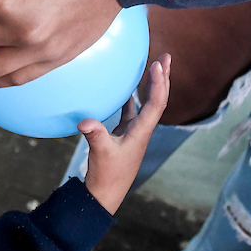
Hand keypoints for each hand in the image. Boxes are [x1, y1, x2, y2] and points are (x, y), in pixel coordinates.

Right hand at [82, 54, 170, 214]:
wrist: (105, 194)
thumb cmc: (106, 175)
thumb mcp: (100, 153)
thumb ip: (95, 135)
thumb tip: (84, 121)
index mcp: (141, 132)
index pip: (156, 103)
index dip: (159, 83)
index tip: (159, 65)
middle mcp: (141, 130)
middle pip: (157, 99)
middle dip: (163, 78)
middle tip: (166, 57)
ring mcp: (133, 132)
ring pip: (145, 104)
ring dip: (150, 85)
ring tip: (153, 66)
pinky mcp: (123, 135)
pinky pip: (130, 111)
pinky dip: (131, 98)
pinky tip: (127, 88)